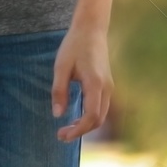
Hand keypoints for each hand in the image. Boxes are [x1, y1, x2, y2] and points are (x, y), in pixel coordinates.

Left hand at [52, 21, 111, 140]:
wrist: (91, 30)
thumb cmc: (74, 46)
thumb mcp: (61, 67)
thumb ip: (59, 90)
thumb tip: (57, 114)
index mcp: (96, 84)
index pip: (91, 116)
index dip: (78, 129)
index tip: (62, 135)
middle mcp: (106, 89)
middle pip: (98, 120)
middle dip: (81, 131)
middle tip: (61, 135)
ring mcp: (109, 88)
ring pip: (101, 115)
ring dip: (85, 125)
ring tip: (67, 129)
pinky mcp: (107, 85)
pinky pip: (101, 107)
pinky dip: (90, 117)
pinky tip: (76, 117)